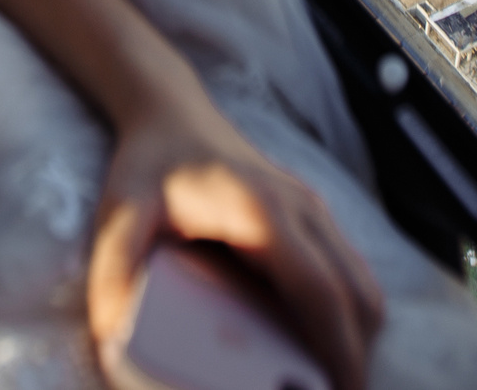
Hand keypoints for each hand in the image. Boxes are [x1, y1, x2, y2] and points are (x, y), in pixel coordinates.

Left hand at [88, 100, 383, 389]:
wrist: (170, 114)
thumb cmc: (148, 165)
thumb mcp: (119, 216)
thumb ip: (115, 273)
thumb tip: (117, 337)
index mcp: (263, 213)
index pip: (321, 291)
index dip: (339, 350)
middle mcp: (302, 210)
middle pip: (358, 295)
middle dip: (354, 355)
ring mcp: (313, 211)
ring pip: (361, 286)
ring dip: (354, 337)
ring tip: (318, 381)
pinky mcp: (312, 219)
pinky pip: (347, 274)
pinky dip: (345, 315)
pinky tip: (312, 346)